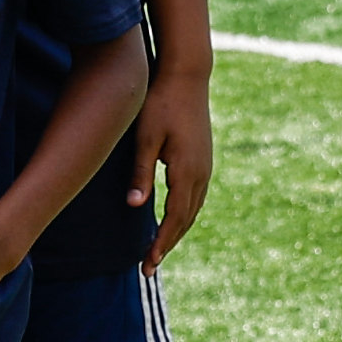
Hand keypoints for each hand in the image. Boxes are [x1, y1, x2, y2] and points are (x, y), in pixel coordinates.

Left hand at [131, 57, 215, 267]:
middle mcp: (201, 173)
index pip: (174, 219)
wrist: (187, 74)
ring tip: (159, 249)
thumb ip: (140, 172)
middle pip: (186, 220)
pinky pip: (196, 196)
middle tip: (148, 266)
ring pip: (193, 209)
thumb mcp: (145, 137)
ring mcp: (206, 165)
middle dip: (167, 244)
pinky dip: (184, 214)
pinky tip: (173, 218)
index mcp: (187, 171)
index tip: (147, 264)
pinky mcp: (204, 158)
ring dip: (177, 231)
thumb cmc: (161, 102)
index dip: (160, 244)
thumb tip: (135, 207)